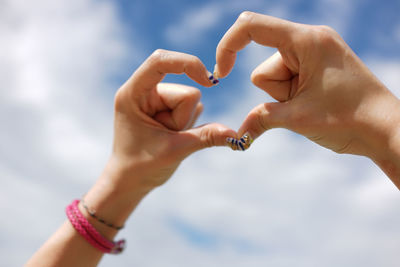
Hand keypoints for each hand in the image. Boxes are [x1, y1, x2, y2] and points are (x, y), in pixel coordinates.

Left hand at [110, 49, 234, 189]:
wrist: (131, 181)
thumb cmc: (141, 167)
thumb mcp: (174, 151)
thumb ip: (205, 138)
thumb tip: (235, 134)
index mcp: (133, 94)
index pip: (160, 61)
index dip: (187, 64)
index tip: (209, 80)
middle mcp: (144, 90)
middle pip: (186, 91)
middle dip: (184, 118)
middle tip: (166, 137)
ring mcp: (157, 97)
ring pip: (191, 100)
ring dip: (185, 123)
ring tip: (166, 137)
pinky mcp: (168, 105)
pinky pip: (191, 106)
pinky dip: (188, 123)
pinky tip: (171, 135)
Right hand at [215, 11, 399, 185]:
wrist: (386, 130)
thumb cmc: (350, 119)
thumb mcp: (298, 118)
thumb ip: (261, 119)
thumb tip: (238, 133)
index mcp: (306, 40)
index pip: (251, 26)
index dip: (228, 46)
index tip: (222, 73)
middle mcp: (309, 40)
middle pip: (264, 67)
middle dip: (275, 92)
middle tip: (303, 105)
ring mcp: (313, 53)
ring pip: (274, 78)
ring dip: (284, 98)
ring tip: (312, 107)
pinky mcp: (316, 67)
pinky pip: (287, 81)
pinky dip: (291, 97)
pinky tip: (314, 106)